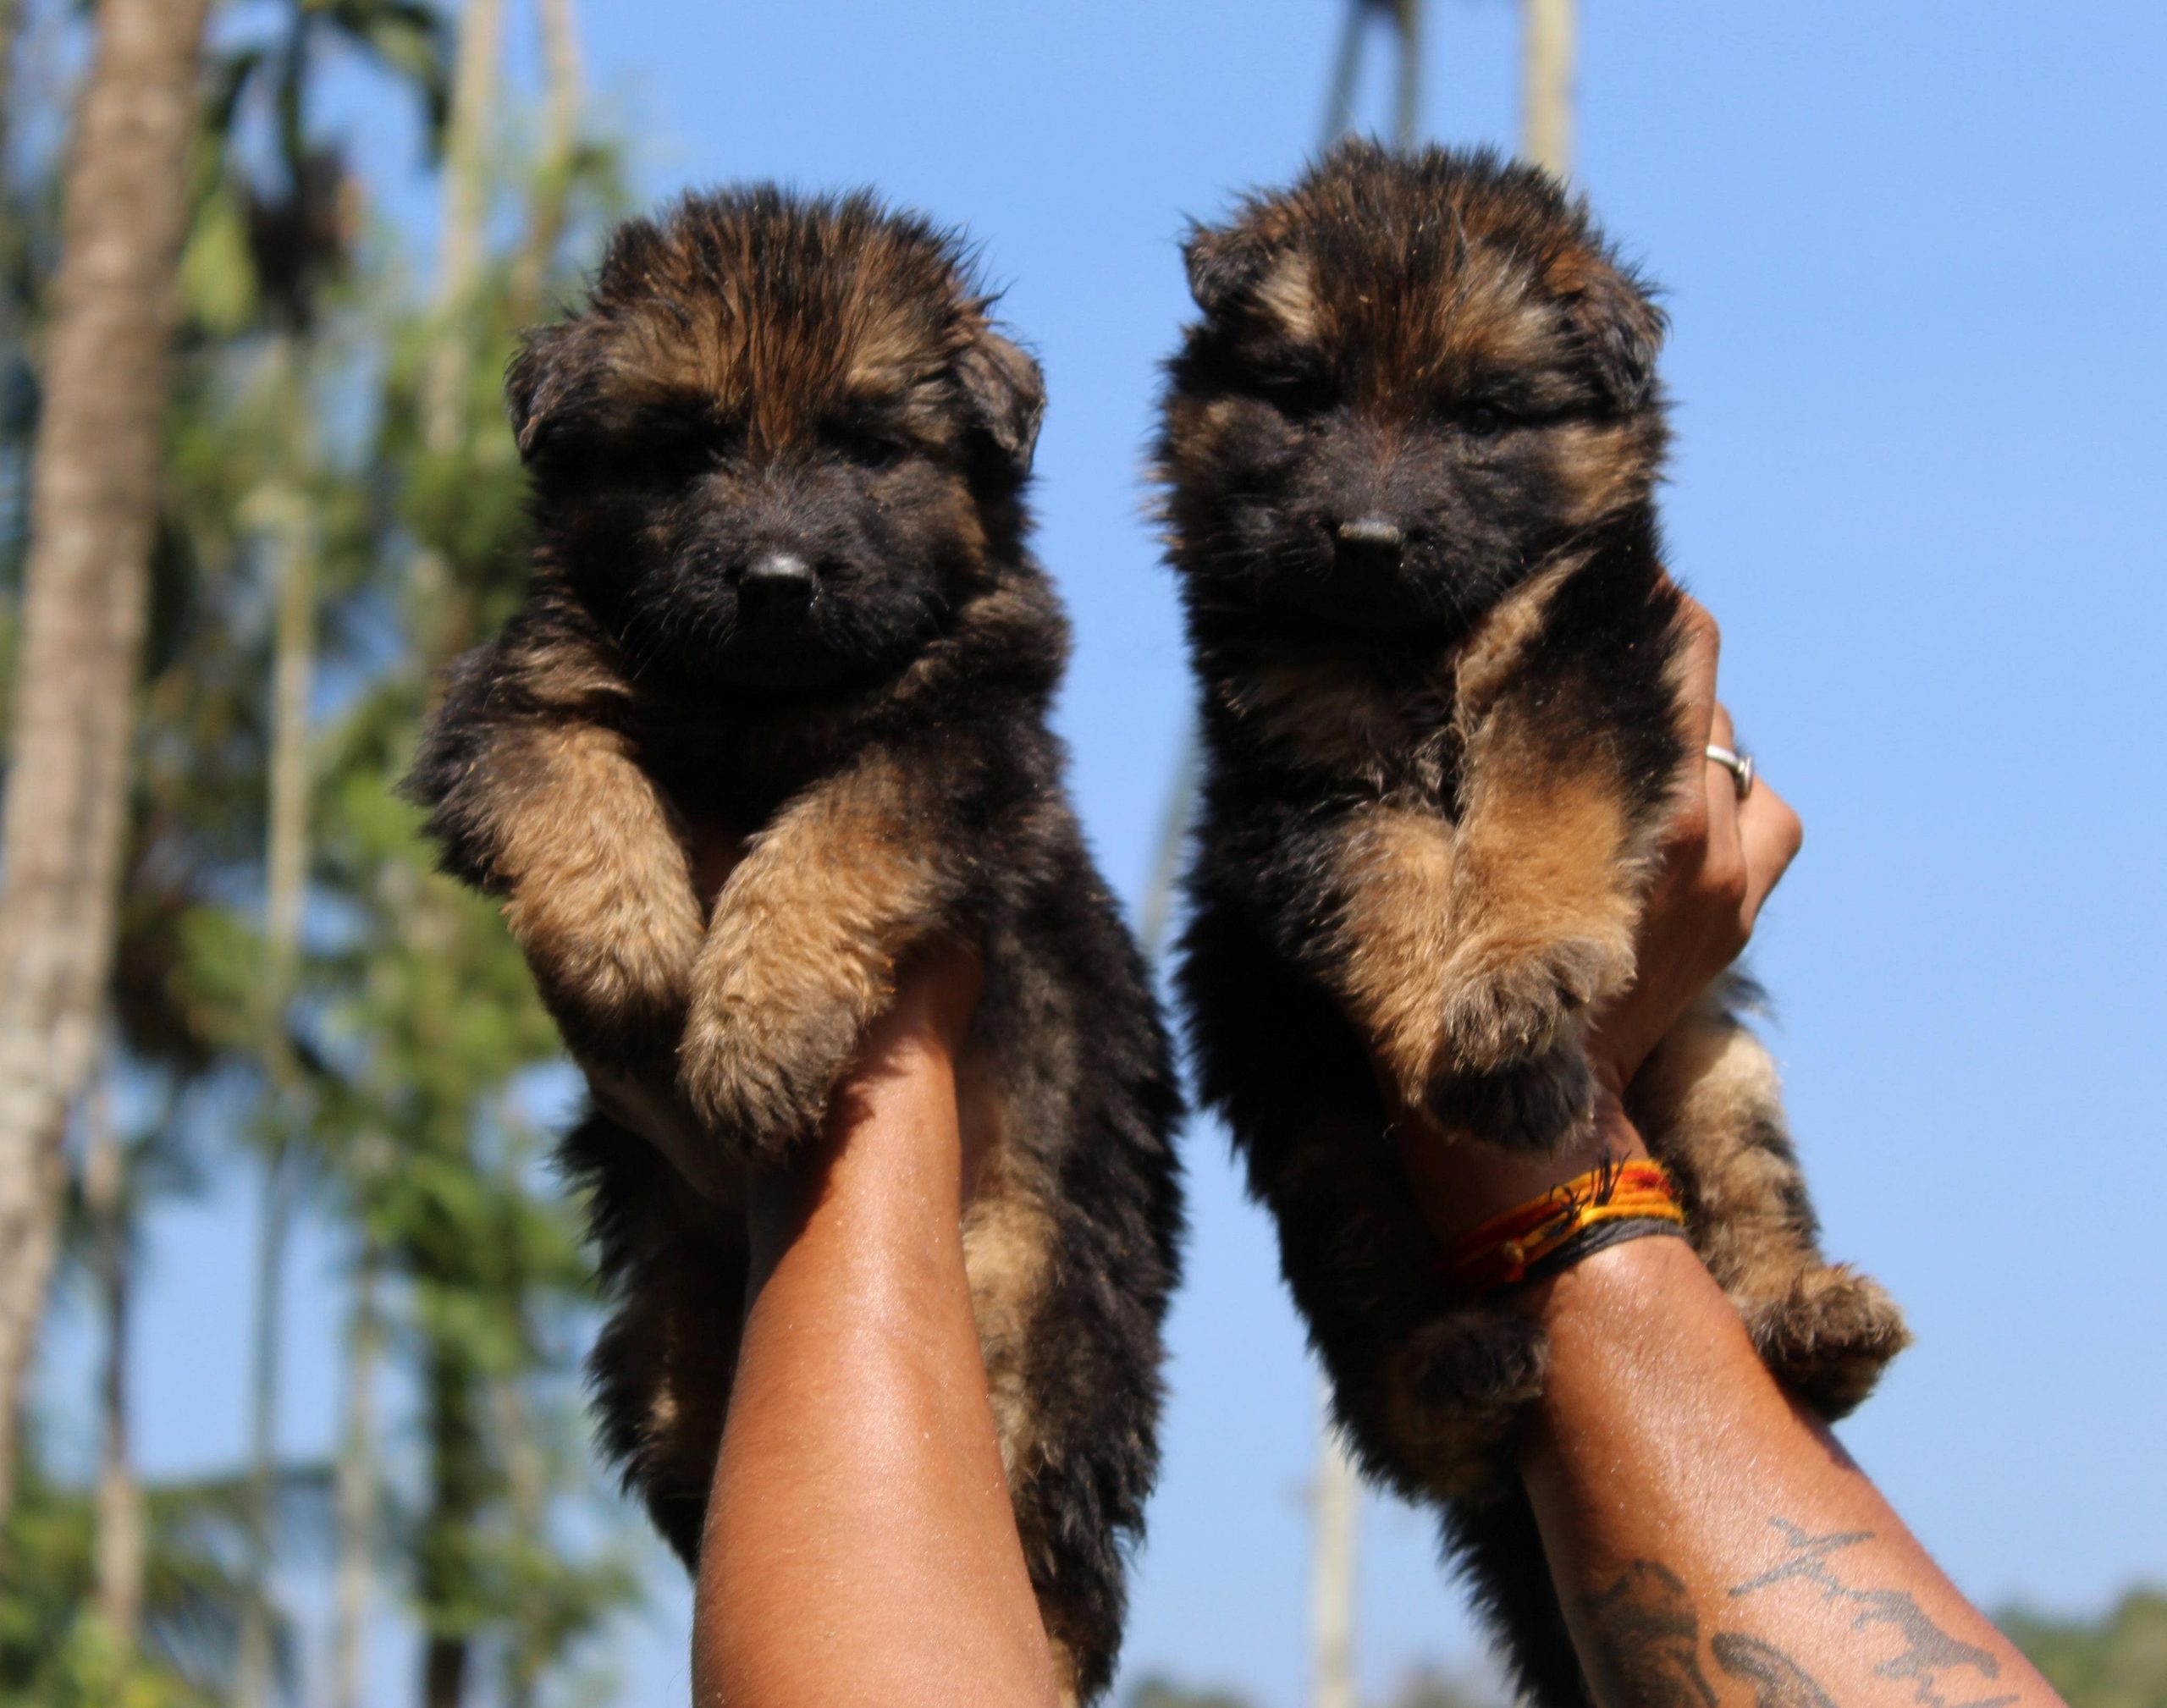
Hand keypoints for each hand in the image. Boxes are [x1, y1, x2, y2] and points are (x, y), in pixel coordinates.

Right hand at [1387, 596, 1801, 1239]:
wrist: (1534, 1116)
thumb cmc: (1469, 985)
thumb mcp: (1456, 857)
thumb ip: (1486, 762)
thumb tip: (1485, 661)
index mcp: (1654, 811)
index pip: (1683, 644)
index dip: (1639, 597)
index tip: (1589, 583)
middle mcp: (1713, 835)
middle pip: (1706, 683)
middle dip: (1644, 663)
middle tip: (1581, 663)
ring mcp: (1739, 878)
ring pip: (1734, 747)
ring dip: (1681, 736)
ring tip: (1613, 754)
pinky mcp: (1744, 913)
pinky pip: (1762, 813)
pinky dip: (1725, 801)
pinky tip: (1667, 820)